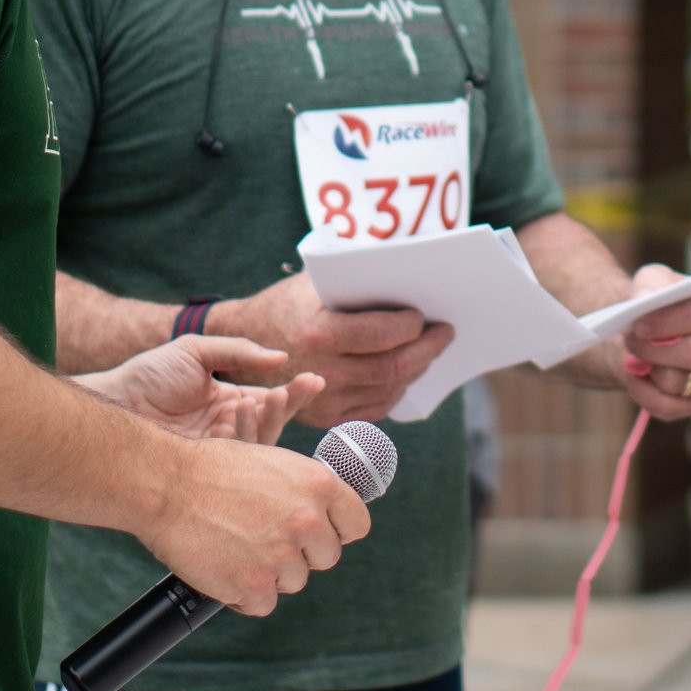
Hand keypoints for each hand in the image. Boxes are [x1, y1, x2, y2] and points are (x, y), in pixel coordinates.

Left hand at [77, 336, 323, 444]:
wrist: (113, 401)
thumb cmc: (148, 375)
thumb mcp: (196, 352)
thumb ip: (238, 352)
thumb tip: (280, 359)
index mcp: (232, 403)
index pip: (273, 402)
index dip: (296, 393)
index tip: (314, 380)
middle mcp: (230, 431)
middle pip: (273, 426)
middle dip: (286, 408)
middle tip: (285, 392)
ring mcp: (219, 454)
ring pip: (258, 446)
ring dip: (264, 422)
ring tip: (255, 399)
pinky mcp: (205, 472)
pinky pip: (235, 462)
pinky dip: (241, 438)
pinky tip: (234, 416)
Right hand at [140, 437, 369, 616]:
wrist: (167, 484)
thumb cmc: (216, 470)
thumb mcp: (277, 464)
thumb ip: (307, 494)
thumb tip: (325, 517)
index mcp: (320, 485)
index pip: (357, 524)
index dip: (337, 531)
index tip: (320, 534)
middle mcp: (307, 521)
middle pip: (326, 558)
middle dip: (301, 554)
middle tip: (266, 540)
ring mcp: (280, 556)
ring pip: (293, 582)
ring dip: (270, 573)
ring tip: (239, 547)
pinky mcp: (253, 585)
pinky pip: (263, 604)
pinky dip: (245, 595)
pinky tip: (227, 570)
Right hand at [213, 274, 454, 428]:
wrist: (246, 340)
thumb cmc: (289, 303)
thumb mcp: (317, 281)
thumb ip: (358, 279)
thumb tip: (411, 274)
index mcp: (320, 333)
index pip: (385, 335)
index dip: (414, 326)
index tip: (425, 315)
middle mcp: (322, 371)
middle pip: (394, 367)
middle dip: (428, 349)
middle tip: (445, 333)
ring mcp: (323, 400)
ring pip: (389, 390)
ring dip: (417, 369)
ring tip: (429, 350)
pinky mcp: (325, 416)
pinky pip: (375, 407)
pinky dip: (397, 389)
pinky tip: (406, 372)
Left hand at [614, 264, 690, 421]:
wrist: (651, 335)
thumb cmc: (658, 306)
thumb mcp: (654, 281)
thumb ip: (650, 283)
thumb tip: (643, 299)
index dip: (668, 322)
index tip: (638, 324)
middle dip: (654, 349)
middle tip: (630, 340)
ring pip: (676, 382)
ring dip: (646, 368)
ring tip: (633, 355)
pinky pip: (666, 406)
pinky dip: (641, 391)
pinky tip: (634, 375)